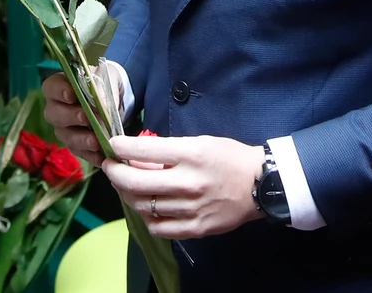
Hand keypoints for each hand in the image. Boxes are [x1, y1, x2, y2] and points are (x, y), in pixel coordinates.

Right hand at [42, 71, 104, 168]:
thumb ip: (102, 87)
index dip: (59, 91)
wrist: (113, 100)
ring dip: (81, 139)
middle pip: (54, 114)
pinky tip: (102, 155)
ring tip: (95, 141)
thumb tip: (102, 100)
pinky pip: (80, 152)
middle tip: (85, 117)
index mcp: (59, 86)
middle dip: (70, 116)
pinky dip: (91, 154)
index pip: (51, 87)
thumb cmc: (103, 83)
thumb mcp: (106, 78)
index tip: (71, 95)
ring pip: (66, 136)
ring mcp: (64, 129)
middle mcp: (56, 109)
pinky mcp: (75, 145)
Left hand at [104, 134, 264, 239]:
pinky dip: (146, 217)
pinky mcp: (195, 228)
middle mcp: (188, 183)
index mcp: (191, 155)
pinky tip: (147, 207)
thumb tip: (136, 154)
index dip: (120, 147)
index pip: (143, 150)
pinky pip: (158, 227)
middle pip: (135, 181)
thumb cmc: (229, 158)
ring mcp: (191, 209)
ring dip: (127, 194)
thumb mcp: (200, 142)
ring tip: (126, 185)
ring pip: (142, 205)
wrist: (261, 185)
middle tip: (110, 167)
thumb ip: (169, 150)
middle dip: (114, 172)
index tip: (112, 145)